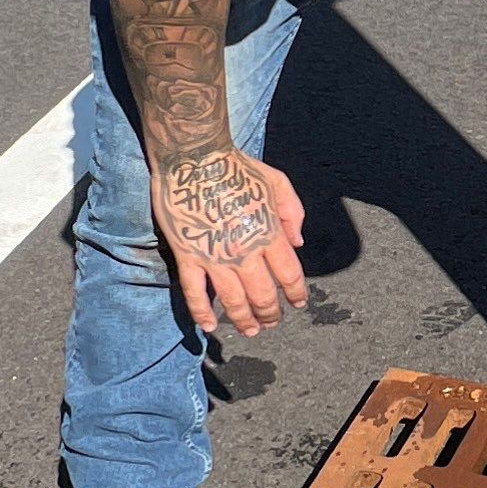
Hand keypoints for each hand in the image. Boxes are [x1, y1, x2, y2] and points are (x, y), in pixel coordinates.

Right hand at [149, 146, 309, 337]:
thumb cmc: (236, 165)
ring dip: (244, 320)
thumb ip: (293, 212)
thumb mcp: (277, 181)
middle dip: (271, 313)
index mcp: (269, 233)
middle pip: (263, 295)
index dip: (296, 293)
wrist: (194, 157)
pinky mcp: (188, 256)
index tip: (298, 304)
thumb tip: (298, 243)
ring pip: (233, 301)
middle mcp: (245, 251)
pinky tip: (210, 327)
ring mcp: (215, 257)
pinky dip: (202, 313)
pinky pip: (195, 293)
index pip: (289, 275)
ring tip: (250, 330)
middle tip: (272, 323)